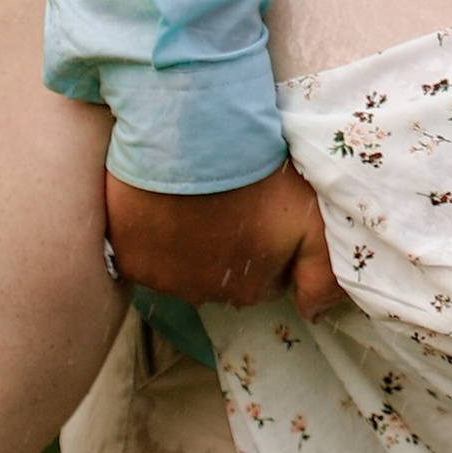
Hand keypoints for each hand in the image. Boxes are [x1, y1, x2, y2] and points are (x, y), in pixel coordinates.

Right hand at [103, 161, 343, 321]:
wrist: (198, 139)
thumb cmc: (262, 174)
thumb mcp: (313, 220)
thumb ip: (321, 273)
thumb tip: (313, 314)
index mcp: (250, 289)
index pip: (264, 278)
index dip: (266, 242)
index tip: (264, 209)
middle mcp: (205, 295)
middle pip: (222, 274)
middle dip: (228, 244)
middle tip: (230, 197)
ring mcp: (164, 279)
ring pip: (182, 264)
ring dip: (188, 238)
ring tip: (196, 194)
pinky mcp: (130, 258)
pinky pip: (143, 252)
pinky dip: (151, 232)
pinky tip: (162, 202)